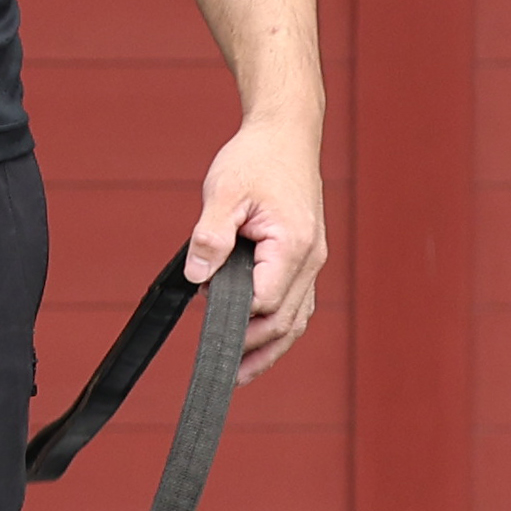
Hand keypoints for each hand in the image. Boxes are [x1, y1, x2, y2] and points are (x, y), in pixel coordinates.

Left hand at [189, 115, 324, 383]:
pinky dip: (279, 326)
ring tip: (240, 374)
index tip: (204, 317)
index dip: (234, 314)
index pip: (264, 300)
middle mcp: (310, 260)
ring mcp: (312, 261)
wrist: (285, 135)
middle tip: (220, 368)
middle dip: (253, 347)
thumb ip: (210, 237)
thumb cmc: (255, 160)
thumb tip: (198, 279)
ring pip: (296, 318)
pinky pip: (297, 302)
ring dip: (270, 348)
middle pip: (284, 320)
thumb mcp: (223, 192)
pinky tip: (259, 342)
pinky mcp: (305, 258)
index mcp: (292, 246)